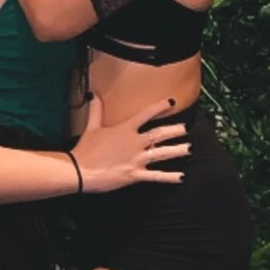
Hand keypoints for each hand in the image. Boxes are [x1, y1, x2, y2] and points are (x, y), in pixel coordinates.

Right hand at [71, 93, 191, 194]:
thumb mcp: (91, 127)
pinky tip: (181, 176)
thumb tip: (92, 93)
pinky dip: (169, 177)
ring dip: (177, 150)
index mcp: (125, 129)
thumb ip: (96, 110)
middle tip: (186, 128)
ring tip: (189, 148)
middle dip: (175, 130)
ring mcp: (136, 159)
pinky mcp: (135, 174)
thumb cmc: (85, 149)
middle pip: (160, 133)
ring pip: (162, 153)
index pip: (146, 114)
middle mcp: (134, 142)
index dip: (160, 107)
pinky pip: (156, 176)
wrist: (80, 170)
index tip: (171, 102)